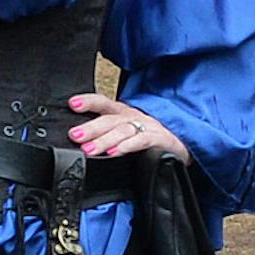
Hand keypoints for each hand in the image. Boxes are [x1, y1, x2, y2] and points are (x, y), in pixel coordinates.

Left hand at [68, 93, 190, 163]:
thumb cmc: (151, 139)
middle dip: (91, 127)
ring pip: (123, 130)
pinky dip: (127, 146)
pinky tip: (114, 153)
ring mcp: (148, 126)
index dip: (88, 102)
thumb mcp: (127, 133)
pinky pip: (142, 140)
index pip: (104, 103)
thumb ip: (107, 135)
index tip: (72, 104)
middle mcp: (134, 117)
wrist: (182, 146)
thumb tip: (81, 141)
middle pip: (111, 119)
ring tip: (89, 149)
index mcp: (124, 113)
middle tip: (74, 135)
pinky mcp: (160, 139)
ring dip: (104, 140)